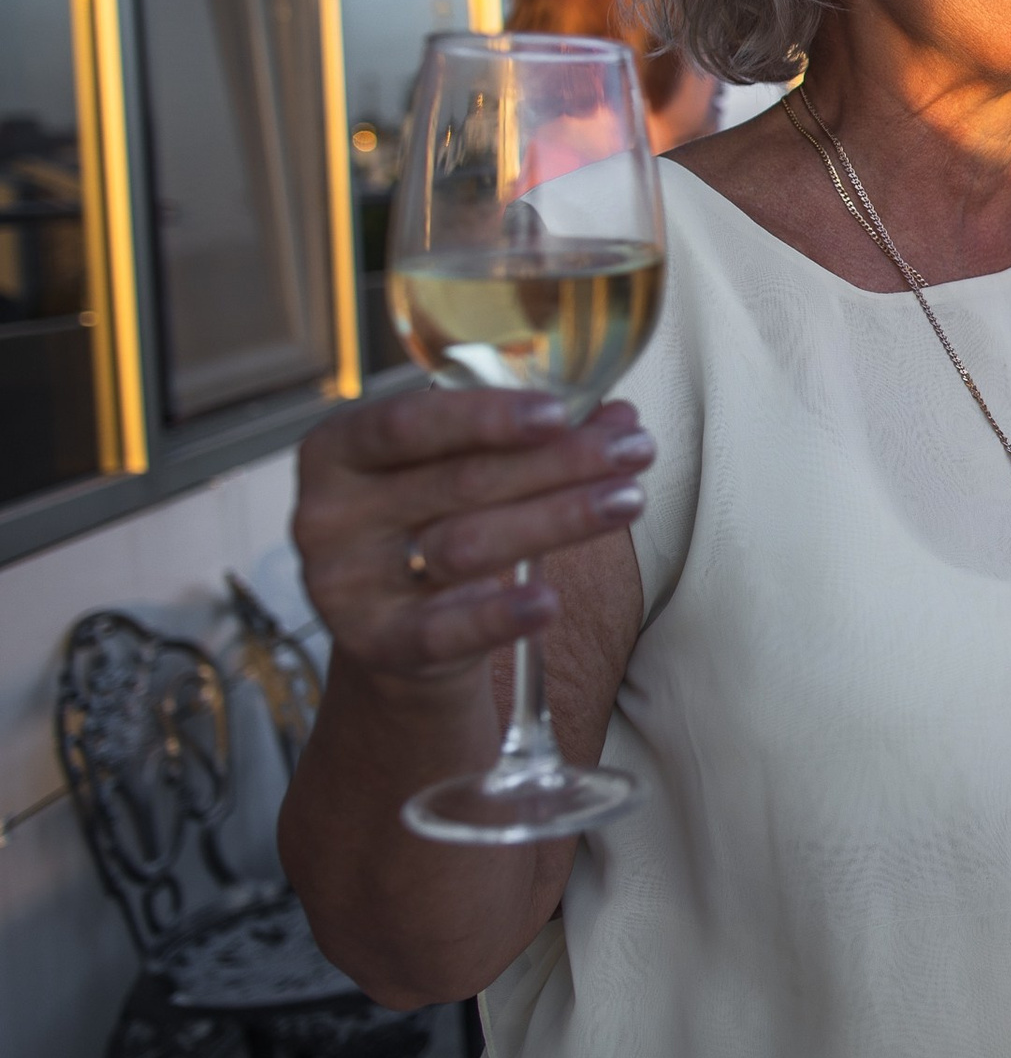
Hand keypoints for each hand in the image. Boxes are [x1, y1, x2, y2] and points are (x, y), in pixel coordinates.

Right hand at [291, 388, 653, 699]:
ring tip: (627, 500)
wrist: (391, 628)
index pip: (406, 424)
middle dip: (557, 463)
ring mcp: (347, 585)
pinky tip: (549, 601)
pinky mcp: (377, 645)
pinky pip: (446, 630)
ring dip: (557, 520)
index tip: (560, 412)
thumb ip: (529, 437)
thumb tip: (619, 417)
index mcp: (338, 451)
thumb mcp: (459, 469)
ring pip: (467, 547)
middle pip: (458, 483)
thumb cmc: (430, 522)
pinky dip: (500, 616)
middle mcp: (330, 516)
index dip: (485, 417)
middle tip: (633, 451)